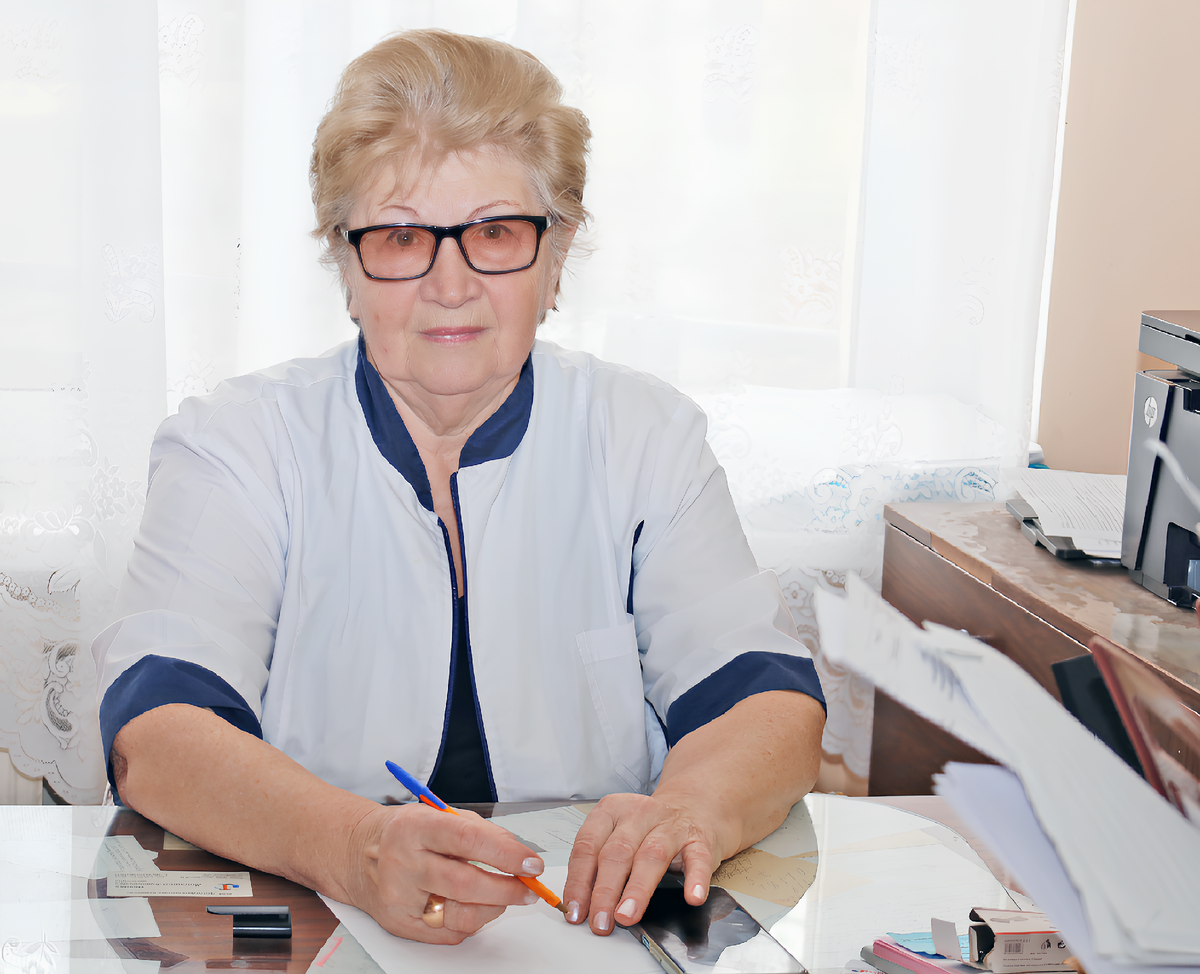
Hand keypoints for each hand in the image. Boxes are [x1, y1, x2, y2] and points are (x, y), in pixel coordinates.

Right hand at [344, 802, 545, 943]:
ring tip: (505, 896)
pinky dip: (472, 922)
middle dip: (507, 889)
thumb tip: (518, 855)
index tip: (531, 862)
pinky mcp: (400, 923)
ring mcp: (400, 897)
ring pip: (461, 914)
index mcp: (416, 827)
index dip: (506, 853)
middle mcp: (404, 862)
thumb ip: (479, 831)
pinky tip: (476, 906)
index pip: (469, 840)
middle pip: (466, 883)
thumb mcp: (438, 815)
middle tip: (529, 888)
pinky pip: (449, 932)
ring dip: (495, 907)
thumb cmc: (406, 832)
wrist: (358, 855)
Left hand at [560, 792, 725, 935]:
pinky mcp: (699, 840)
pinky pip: (697, 860)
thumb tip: (580, 905)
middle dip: (605, 891)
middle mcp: (640, 814)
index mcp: (612, 810)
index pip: (588, 845)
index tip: (575, 911)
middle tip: (599, 921)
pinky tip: (692, 897)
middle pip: (617, 853)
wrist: (693, 806)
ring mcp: (671, 826)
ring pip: (651, 856)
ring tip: (627, 915)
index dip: (579, 881)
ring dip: (637, 889)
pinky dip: (696, 879)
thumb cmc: (648, 828)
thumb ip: (598, 863)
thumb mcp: (617, 833)